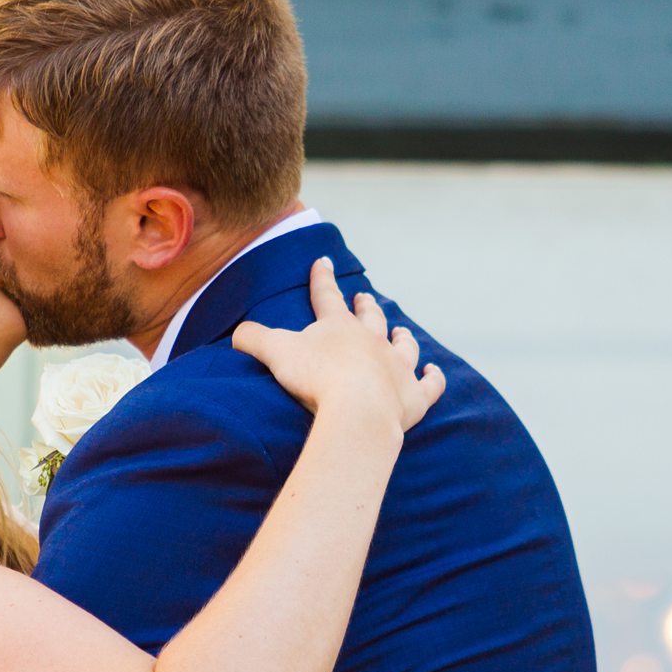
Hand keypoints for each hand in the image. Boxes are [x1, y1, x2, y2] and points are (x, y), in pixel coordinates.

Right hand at [233, 258, 444, 435]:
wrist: (357, 411)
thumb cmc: (317, 378)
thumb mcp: (275, 352)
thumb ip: (252, 338)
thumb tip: (236, 333)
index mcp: (339, 327)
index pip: (327, 296)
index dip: (322, 278)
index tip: (323, 261)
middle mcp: (373, 341)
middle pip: (371, 318)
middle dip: (366, 306)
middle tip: (366, 296)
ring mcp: (396, 367)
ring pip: (404, 345)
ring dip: (403, 337)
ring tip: (402, 330)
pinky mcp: (413, 397)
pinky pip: (430, 385)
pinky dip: (434, 378)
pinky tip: (435, 372)